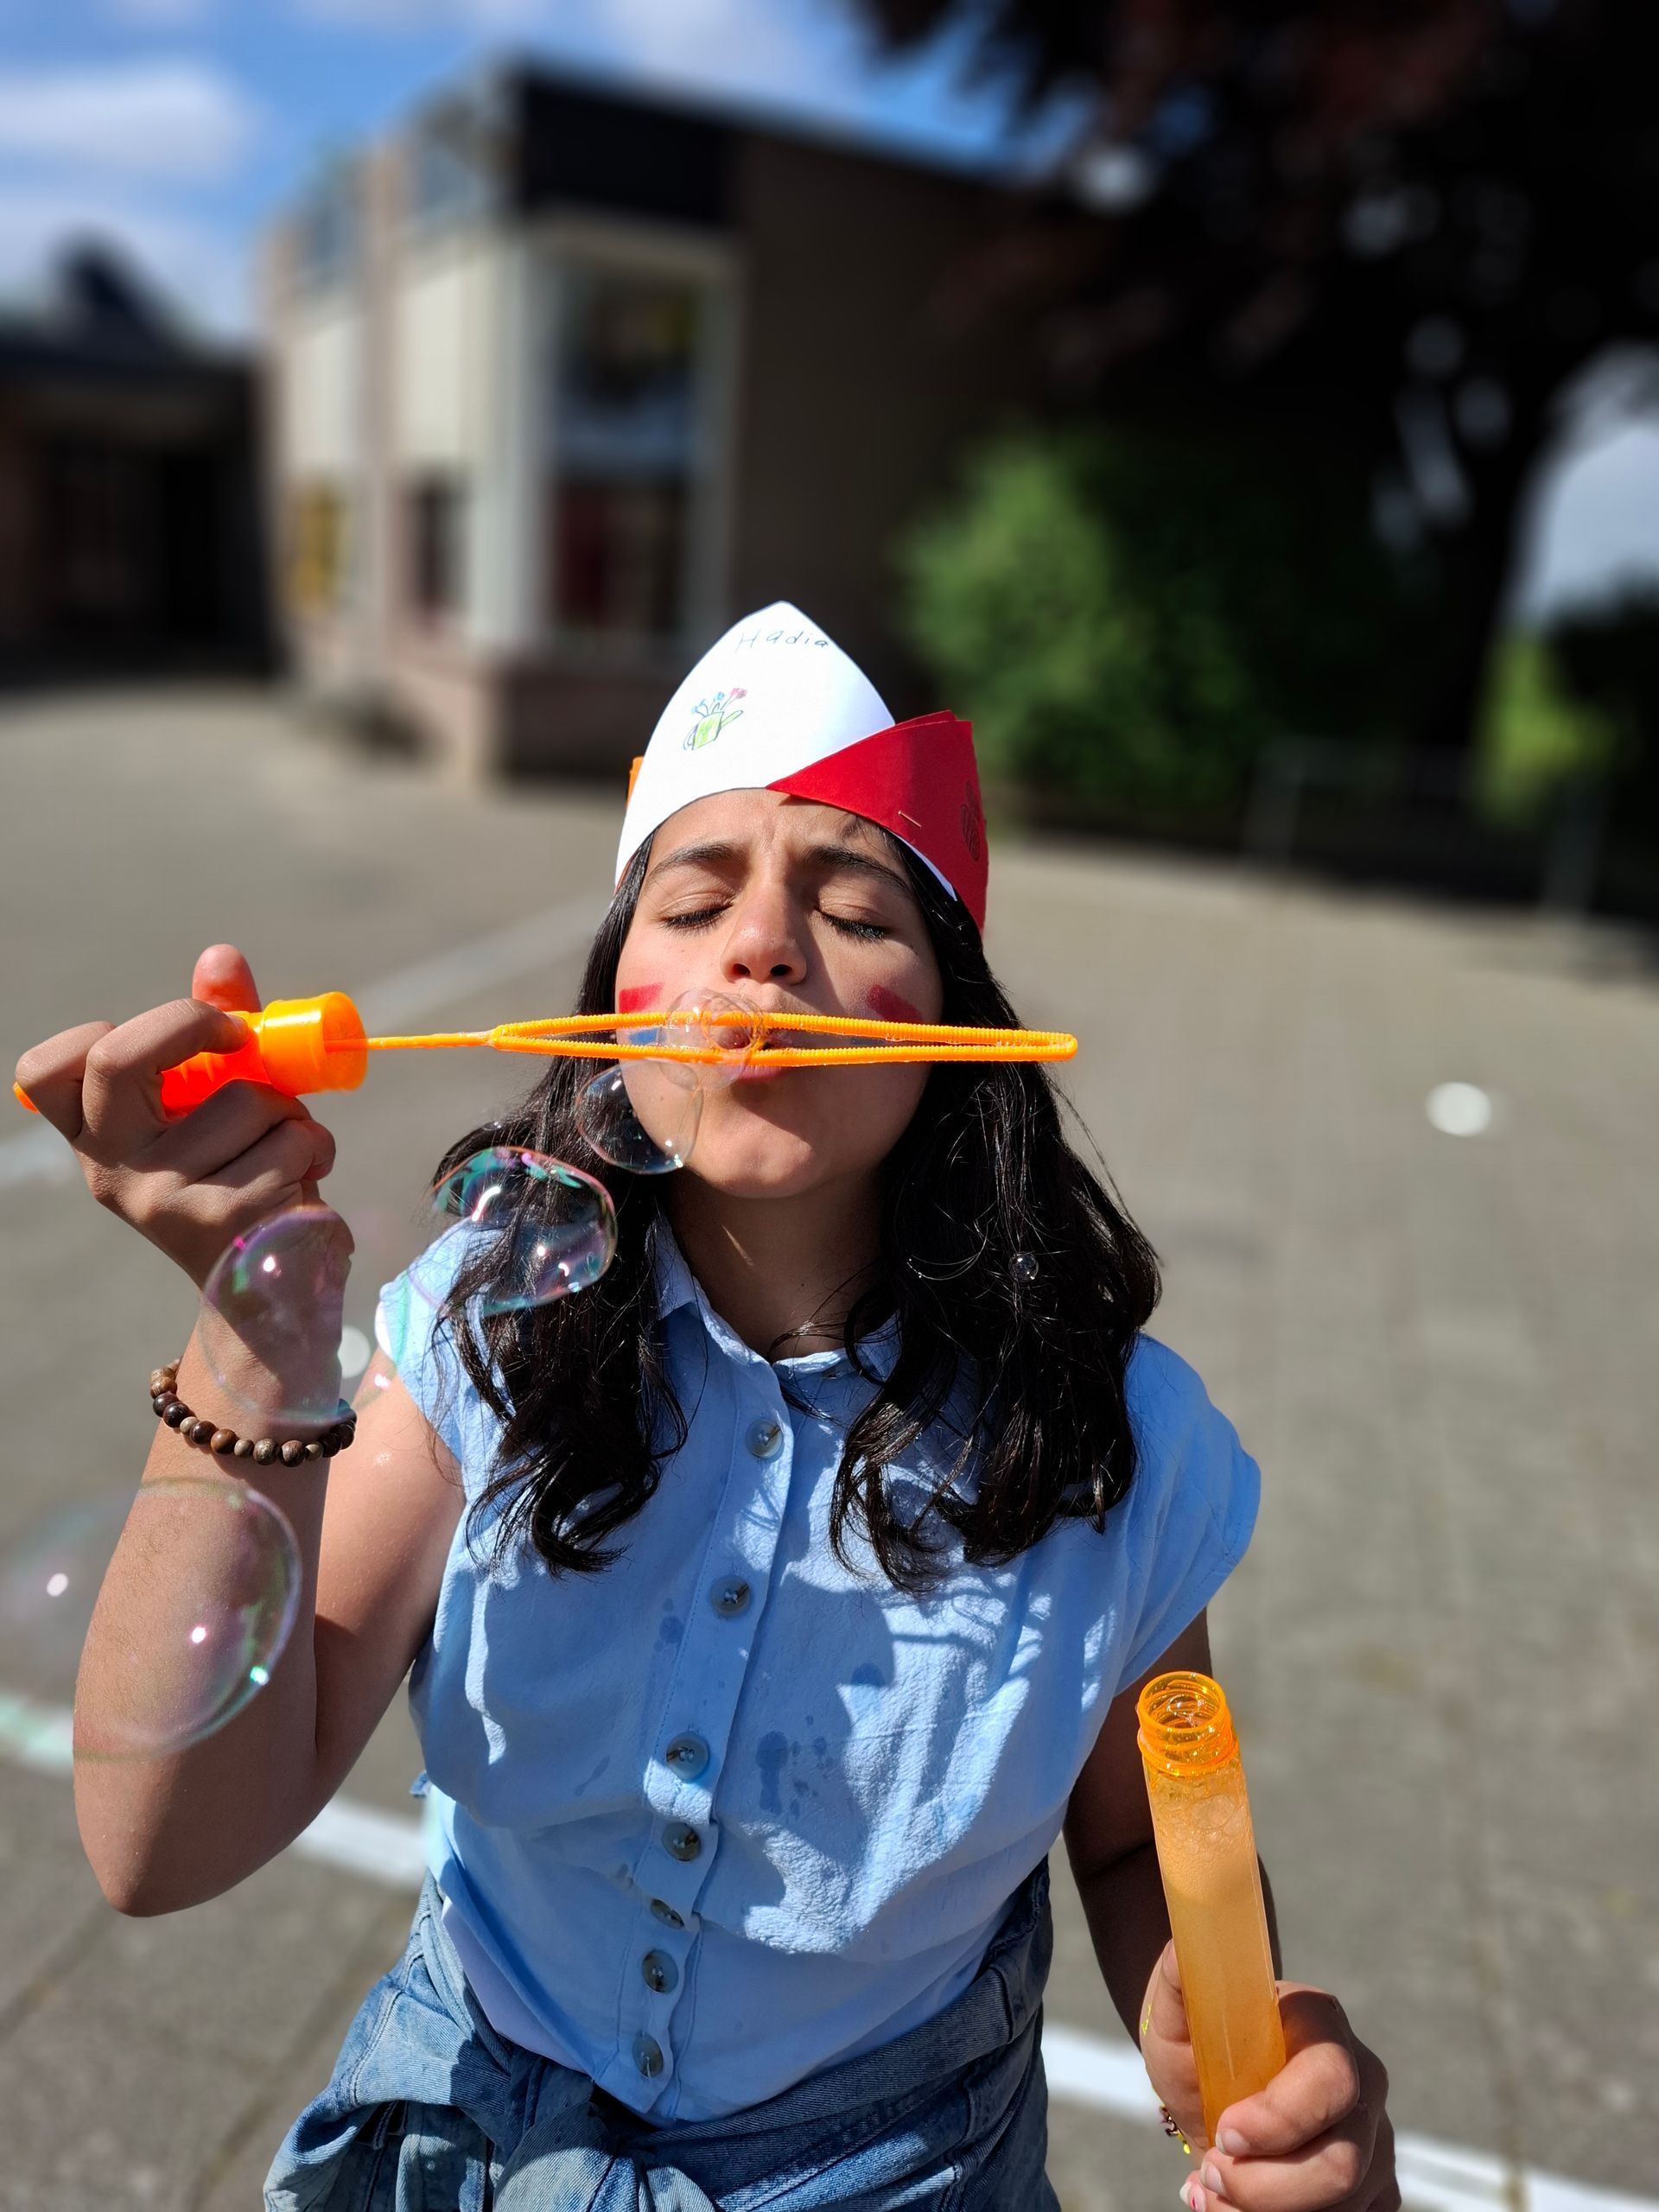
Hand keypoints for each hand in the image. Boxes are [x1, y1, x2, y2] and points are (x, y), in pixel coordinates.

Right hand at [14, 944, 344, 1291]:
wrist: (269, 1287)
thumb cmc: (243, 1177)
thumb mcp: (220, 1104)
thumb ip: (216, 1033)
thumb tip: (220, 956)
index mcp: (99, 1139)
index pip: (45, 1071)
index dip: (109, 1029)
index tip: (190, 1031)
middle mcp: (111, 1171)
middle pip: (117, 1058)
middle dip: (194, 1022)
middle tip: (241, 1039)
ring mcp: (159, 1200)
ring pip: (247, 1098)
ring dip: (289, 1112)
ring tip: (285, 1151)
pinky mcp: (221, 1222)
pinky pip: (292, 1142)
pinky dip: (316, 1147)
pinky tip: (303, 1184)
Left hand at [1141, 1942, 1397, 2211]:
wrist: (1211, 2081)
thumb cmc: (1198, 2041)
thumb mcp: (1177, 2010)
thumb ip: (1179, 1976)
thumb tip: (1180, 1947)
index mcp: (1322, 2025)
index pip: (1330, 2081)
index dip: (1279, 2120)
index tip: (1224, 2132)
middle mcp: (1363, 2081)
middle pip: (1342, 2162)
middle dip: (1266, 2186)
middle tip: (1211, 2172)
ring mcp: (1374, 2138)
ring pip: (1345, 2204)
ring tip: (1214, 2189)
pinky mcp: (1374, 2186)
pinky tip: (1240, 2210)